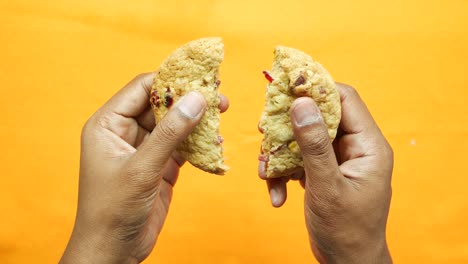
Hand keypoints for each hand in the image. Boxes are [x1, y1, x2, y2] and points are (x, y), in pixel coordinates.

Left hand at [60, 73, 228, 263]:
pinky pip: (181, 145)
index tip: (199, 75)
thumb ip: (170, 133)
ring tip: (222, 112)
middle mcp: (125, 132)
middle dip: (188, 99)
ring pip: (174, 124)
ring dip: (196, 120)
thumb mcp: (142, 168)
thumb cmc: (113, 209)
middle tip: (218, 94)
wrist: (113, 250)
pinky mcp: (159, 165)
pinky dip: (198, 142)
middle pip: (160, 104)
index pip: (141, 89)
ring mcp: (144, 149)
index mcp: (108, 124)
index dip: (169, 80)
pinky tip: (215, 140)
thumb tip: (197, 99)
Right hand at [258, 84, 392, 262]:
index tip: (286, 88)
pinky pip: (300, 160)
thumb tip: (301, 103)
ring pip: (304, 140)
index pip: (344, 99)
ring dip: (281, 154)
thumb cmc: (346, 230)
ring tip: (266, 172)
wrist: (347, 263)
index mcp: (368, 146)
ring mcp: (337, 161)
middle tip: (265, 129)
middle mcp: (354, 148)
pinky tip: (277, 194)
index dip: (316, 90)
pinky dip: (284, 173)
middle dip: (289, 126)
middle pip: (319, 117)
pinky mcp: (323, 173)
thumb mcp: (327, 186)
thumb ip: (314, 144)